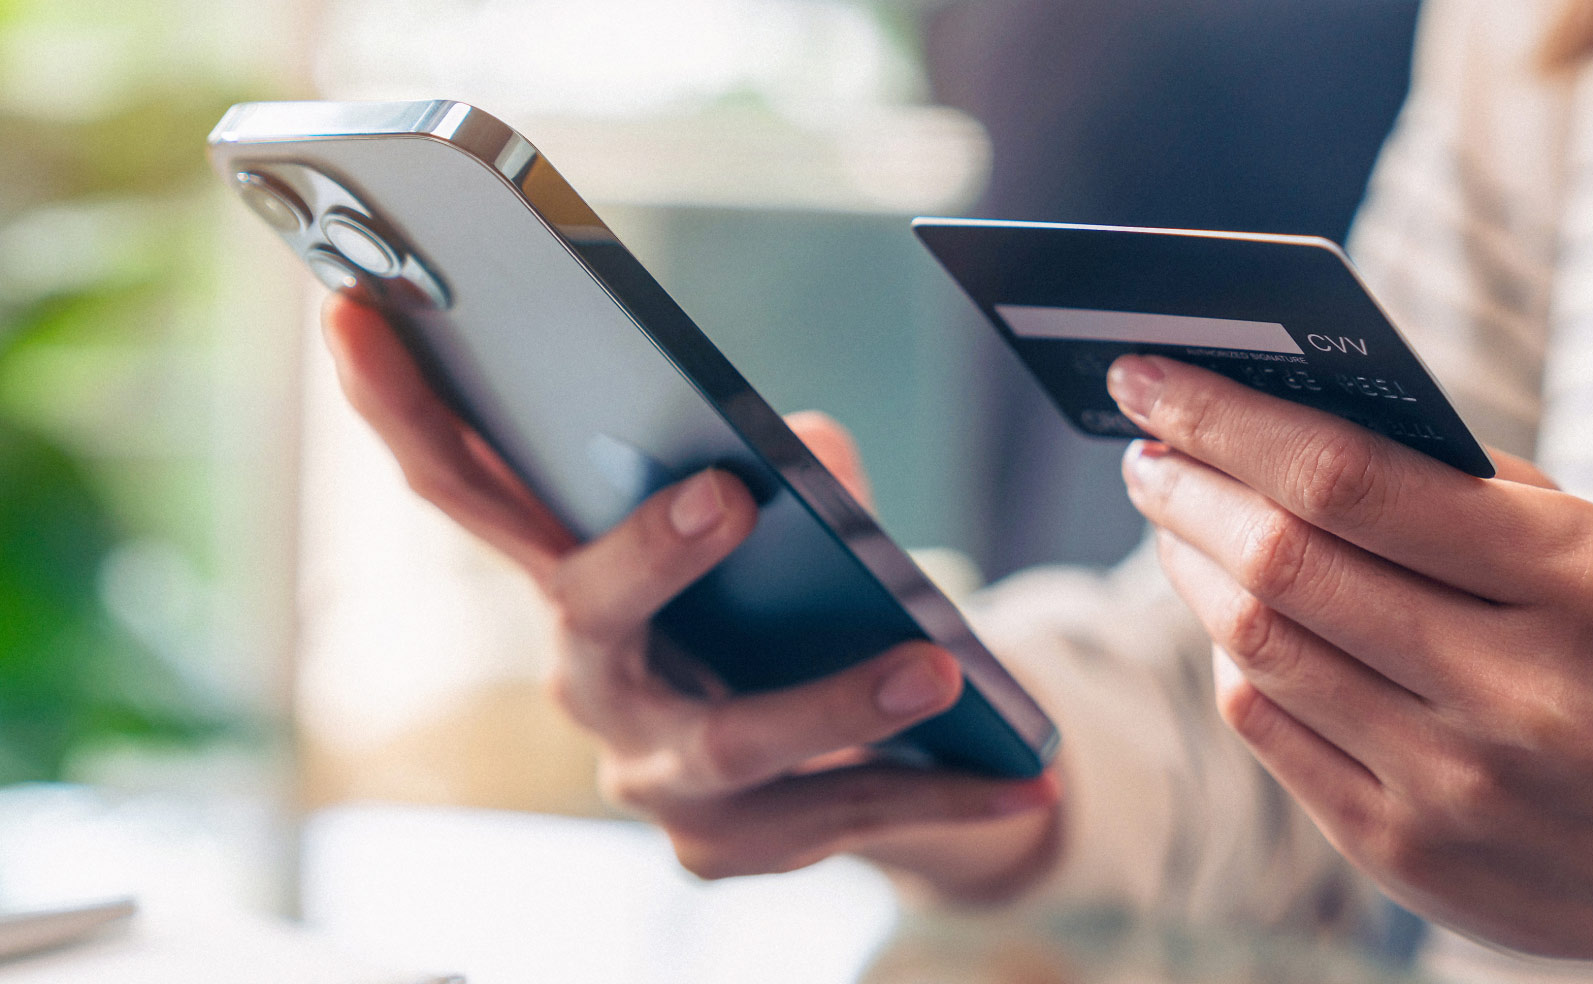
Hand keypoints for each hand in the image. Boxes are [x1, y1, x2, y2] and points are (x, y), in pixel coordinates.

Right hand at [321, 296, 1059, 899]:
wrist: (848, 755)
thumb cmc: (788, 605)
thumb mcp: (790, 526)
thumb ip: (793, 474)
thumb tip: (809, 451)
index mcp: (574, 576)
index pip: (465, 486)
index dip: (402, 404)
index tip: (358, 308)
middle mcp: (589, 678)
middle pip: (585, 612)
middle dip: (647, 555)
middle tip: (728, 496)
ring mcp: (652, 777)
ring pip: (731, 742)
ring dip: (835, 701)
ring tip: (934, 668)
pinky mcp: (727, 849)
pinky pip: (833, 817)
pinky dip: (937, 790)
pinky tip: (1026, 770)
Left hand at [1107, 354, 1592, 981]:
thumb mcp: (1584, 548)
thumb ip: (1446, 483)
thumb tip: (1268, 416)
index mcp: (1570, 577)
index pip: (1350, 477)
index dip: (1228, 420)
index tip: (1151, 374)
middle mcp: (1511, 688)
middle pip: (1284, 563)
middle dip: (1187, 488)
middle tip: (1144, 447)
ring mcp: (1452, 782)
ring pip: (1258, 646)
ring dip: (1191, 565)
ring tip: (1172, 514)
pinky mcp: (1402, 852)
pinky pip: (1266, 728)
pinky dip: (1232, 656)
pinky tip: (1228, 614)